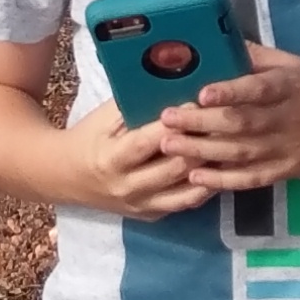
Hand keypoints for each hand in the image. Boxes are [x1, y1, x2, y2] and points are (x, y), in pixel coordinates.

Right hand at [67, 101, 216, 216]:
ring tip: (231, 146)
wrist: (67, 177)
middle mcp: (127, 187)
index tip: (198, 103)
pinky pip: (186, 203)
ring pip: (187, 191)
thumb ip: (135, 105)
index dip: (176, 124)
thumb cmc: (90, 138)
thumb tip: (172, 83)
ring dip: (212, 169)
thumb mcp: (104, 118)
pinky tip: (220, 167)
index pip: (150, 141)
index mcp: (112, 158)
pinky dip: (206, 185)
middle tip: (225, 124)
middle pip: (175, 168)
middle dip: (202, 145)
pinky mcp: (152, 216)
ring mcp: (141, 205)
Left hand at [160, 54, 299, 191]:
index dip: (230, 92)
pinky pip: (250, 179)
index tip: (202, 92)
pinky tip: (196, 178)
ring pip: (239, 153)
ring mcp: (284, 150)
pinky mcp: (285, 172)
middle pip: (240, 124)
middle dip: (200, 123)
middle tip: (165, 117)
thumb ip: (260, 58)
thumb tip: (220, 41)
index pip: (258, 89)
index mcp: (290, 87)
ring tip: (169, 144)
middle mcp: (285, 120)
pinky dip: (223, 181)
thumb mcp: (298, 65)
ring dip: (201, 151)